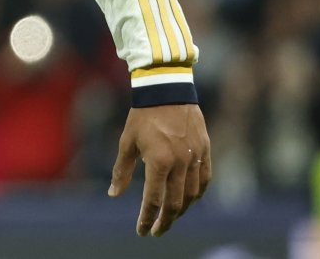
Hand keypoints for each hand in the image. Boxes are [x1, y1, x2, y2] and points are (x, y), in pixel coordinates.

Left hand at [108, 103, 210, 236]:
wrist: (166, 89)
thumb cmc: (142, 115)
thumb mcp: (127, 142)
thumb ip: (121, 170)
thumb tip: (113, 194)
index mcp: (159, 162)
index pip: (153, 201)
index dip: (147, 219)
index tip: (142, 231)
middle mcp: (180, 163)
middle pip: (175, 204)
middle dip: (165, 221)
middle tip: (157, 230)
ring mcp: (195, 157)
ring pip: (192, 195)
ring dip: (181, 210)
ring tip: (171, 217)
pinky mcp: (205, 150)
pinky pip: (204, 179)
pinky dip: (198, 194)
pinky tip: (190, 199)